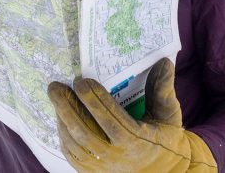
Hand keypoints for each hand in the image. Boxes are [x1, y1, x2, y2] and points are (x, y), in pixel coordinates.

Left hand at [48, 58, 216, 171]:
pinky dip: (63, 136)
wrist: (162, 172)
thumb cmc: (164, 139)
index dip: (95, 99)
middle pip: (85, 132)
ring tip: (56, 97)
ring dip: (62, 119)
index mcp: (137, 141)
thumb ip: (163, 90)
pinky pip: (73, 156)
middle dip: (67, 108)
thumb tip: (164, 62)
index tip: (82, 81)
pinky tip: (60, 118)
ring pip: (75, 144)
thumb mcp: (168, 115)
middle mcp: (118, 157)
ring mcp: (104, 168)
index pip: (111, 118)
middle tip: (56, 87)